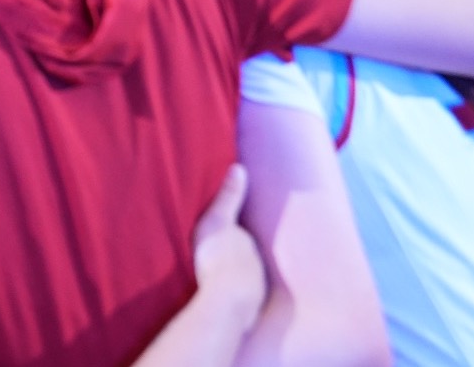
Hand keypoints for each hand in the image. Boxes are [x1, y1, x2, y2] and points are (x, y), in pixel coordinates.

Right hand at [190, 164, 263, 330]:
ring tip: (219, 277)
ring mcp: (255, 285)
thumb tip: (240, 167)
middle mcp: (256, 262)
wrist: (228, 301)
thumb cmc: (217, 258)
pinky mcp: (249, 306)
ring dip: (235, 275)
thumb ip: (228, 196)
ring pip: (245, 276)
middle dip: (236, 254)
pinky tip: (221, 296)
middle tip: (219, 256)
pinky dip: (233, 293)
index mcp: (247, 240)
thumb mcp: (217, 221)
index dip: (232, 232)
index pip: (241, 233)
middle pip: (244, 254)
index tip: (223, 233)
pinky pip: (241, 295)